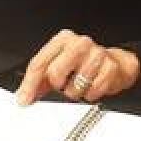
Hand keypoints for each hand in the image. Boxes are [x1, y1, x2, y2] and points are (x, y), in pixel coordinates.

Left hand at [15, 29, 140, 104]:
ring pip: (74, 85)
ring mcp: (96, 53)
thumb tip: (24, 96)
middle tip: (65, 85)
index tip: (24, 100)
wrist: (116, 65)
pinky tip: (92, 86)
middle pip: (55, 73)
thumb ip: (40, 81)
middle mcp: (80, 43)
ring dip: (76, 92)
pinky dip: (91, 94)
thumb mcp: (60, 67)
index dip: (29, 84)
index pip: (39, 62)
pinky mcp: (110, 67)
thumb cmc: (83, 65)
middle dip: (58, 85)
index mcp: (63, 40)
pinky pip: (93, 91)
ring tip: (81, 84)